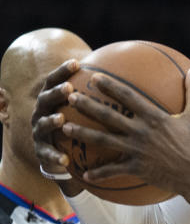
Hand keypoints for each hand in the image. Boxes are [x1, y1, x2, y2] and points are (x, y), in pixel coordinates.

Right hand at [31, 59, 83, 194]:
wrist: (56, 150)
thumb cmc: (72, 122)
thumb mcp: (80, 108)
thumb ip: (91, 92)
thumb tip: (116, 71)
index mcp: (51, 99)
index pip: (54, 81)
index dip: (62, 71)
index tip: (76, 63)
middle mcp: (41, 112)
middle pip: (45, 99)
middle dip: (56, 93)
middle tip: (68, 88)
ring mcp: (39, 131)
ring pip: (42, 125)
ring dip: (51, 121)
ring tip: (61, 119)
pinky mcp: (41, 151)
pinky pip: (47, 154)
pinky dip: (55, 156)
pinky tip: (65, 160)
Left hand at [58, 68, 189, 199]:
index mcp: (155, 118)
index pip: (129, 97)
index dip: (111, 87)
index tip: (94, 78)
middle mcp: (142, 132)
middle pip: (109, 117)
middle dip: (87, 106)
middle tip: (70, 97)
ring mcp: (137, 151)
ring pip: (104, 141)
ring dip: (83, 133)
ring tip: (65, 127)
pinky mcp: (137, 168)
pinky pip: (113, 170)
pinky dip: (99, 172)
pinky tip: (86, 174)